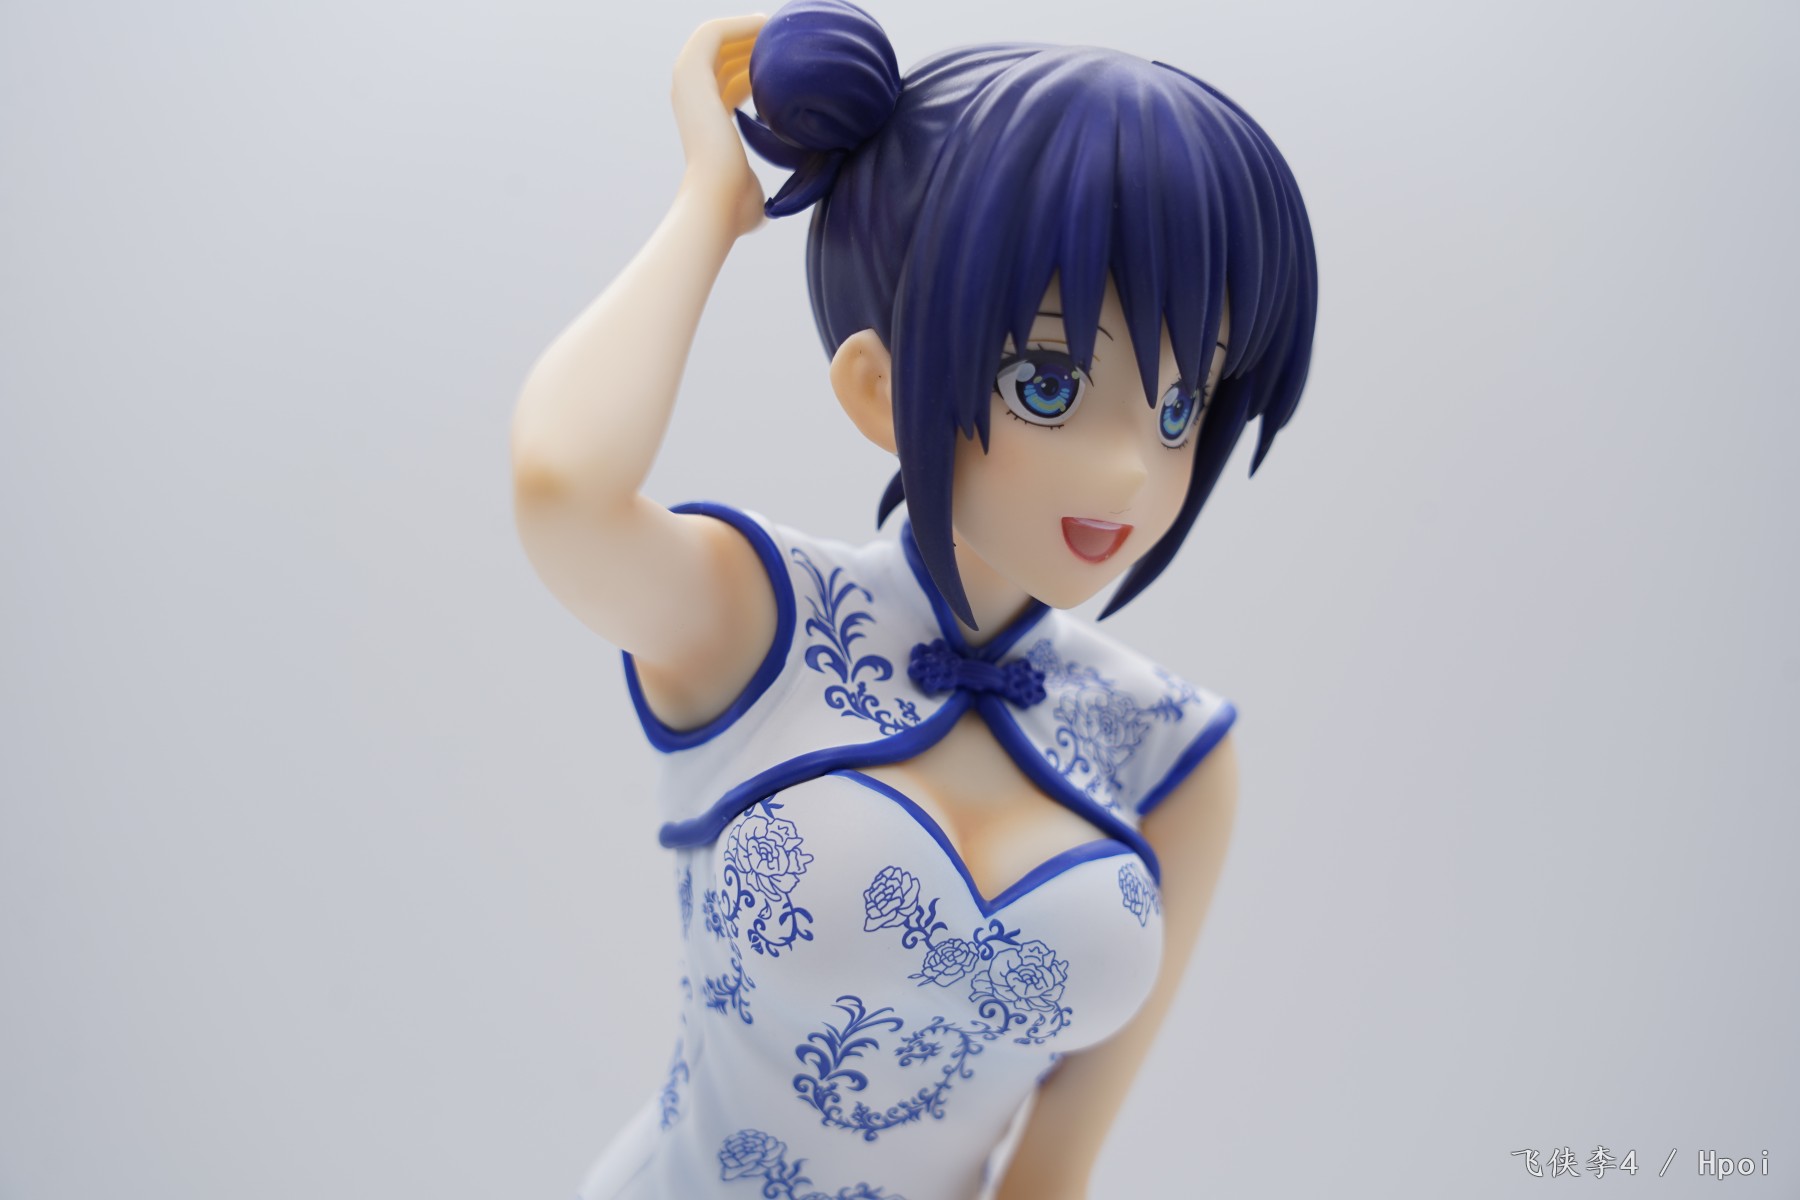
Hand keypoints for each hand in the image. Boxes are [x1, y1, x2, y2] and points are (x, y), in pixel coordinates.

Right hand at [671, 14, 768, 239]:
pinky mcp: (690, 71)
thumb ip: (754, 191)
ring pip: (718, 39)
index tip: (788, 63)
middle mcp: (691, 98)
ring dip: (748, 30)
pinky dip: (739, 24)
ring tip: (779, 27)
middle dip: (755, 44)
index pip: (730, 83)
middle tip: (789, 39)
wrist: (717, 200)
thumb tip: (765, 211)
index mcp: (704, 120)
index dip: (757, 68)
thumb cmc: (735, 206)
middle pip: (724, 57)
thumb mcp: (750, 193)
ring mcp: (687, 83)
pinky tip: (767, 25)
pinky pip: (714, 32)